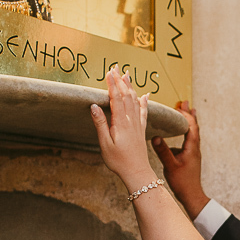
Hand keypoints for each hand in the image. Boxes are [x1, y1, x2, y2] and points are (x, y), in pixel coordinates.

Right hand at [90, 68, 151, 189]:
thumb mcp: (105, 144)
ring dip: (131, 86)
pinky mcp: (141, 130)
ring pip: (135, 101)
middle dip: (121, 80)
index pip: (116, 98)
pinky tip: (146, 95)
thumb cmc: (118, 161)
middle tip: (116, 67)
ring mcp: (138, 124)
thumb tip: (94, 106)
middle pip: (126, 96)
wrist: (137, 172)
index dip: (112, 84)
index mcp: (121, 123)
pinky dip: (144, 101)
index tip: (108, 72)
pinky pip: (144, 112)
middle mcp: (131, 121)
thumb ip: (100, 124)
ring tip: (127, 74)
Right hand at [152, 100, 209, 218]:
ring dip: (188, 122)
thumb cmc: (183, 182)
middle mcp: (194, 149)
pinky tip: (178, 135)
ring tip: (185, 113)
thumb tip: (155, 137)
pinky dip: (185, 133)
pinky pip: (188, 141)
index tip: (179, 106)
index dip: (185, 115)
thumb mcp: (170, 166)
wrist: (192, 195)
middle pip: (194, 127)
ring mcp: (193, 153)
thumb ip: (163, 152)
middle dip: (189, 114)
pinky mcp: (190, 158)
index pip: (191, 126)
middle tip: (186, 103)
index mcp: (191, 148)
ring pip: (192, 134)